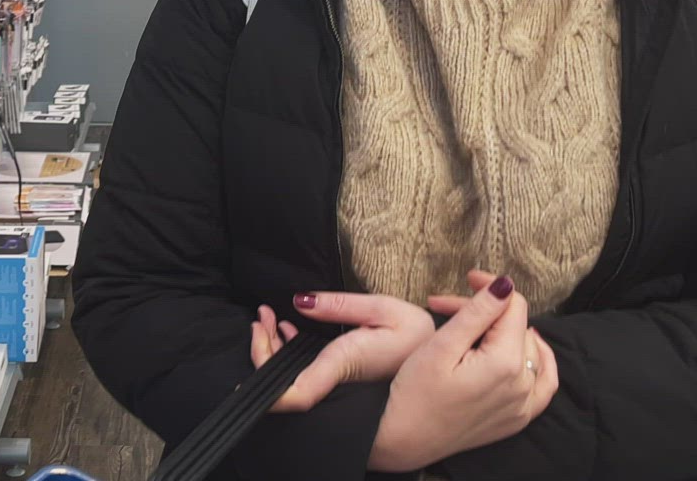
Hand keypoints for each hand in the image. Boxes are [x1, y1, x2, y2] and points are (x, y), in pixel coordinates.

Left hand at [248, 292, 436, 412]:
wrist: (446, 361)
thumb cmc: (420, 337)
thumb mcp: (384, 308)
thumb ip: (339, 305)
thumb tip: (300, 301)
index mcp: (343, 365)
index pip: (296, 394)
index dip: (266, 391)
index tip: (250, 356)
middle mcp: (337, 383)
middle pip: (285, 386)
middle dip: (262, 350)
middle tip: (261, 316)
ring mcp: (339, 388)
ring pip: (294, 380)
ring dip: (273, 348)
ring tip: (268, 317)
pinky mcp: (343, 384)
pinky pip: (307, 375)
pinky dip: (290, 352)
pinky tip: (288, 330)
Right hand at [367, 272, 559, 472]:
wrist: (405, 439)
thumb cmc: (415, 393)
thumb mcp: (441, 346)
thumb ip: (478, 313)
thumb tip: (506, 284)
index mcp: (505, 363)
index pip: (512, 306)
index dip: (489, 286)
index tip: (467, 279)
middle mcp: (522, 385)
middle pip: (517, 326)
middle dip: (489, 310)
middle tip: (450, 308)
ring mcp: (523, 405)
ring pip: (530, 349)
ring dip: (506, 331)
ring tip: (479, 325)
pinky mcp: (517, 418)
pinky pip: (544, 385)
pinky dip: (540, 362)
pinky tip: (529, 350)